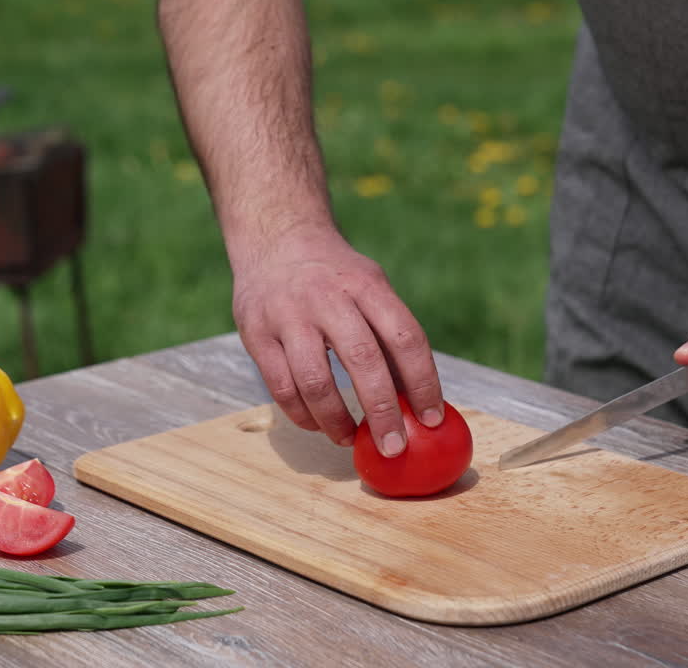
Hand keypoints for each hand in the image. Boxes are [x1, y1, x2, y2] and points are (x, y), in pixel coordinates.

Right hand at [231, 224, 443, 455]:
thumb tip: (418, 401)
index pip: (404, 338)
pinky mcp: (255, 333)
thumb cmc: (336, 278)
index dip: (423, 382)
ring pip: (315, 381)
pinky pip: (281, 387)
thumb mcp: (369, 288)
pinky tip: (317, 424)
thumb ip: (389, 337)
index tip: (432, 419)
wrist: (276, 240)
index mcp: (366, 285)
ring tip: (348, 440)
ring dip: (336, 420)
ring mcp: (287, 315)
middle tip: (394, 447)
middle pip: (363, 361)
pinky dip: (302, 415)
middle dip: (382, 413)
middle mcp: (327, 297)